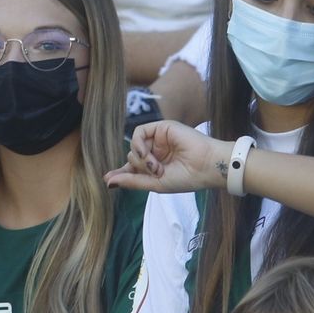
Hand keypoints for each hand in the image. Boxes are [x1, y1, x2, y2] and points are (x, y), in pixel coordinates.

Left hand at [105, 121, 231, 193]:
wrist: (206, 166)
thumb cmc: (186, 178)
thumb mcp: (155, 184)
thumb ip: (132, 181)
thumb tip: (107, 182)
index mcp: (155, 167)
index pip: (131, 169)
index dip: (121, 173)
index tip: (107, 179)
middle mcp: (155, 153)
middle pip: (130, 158)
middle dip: (140, 168)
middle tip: (158, 172)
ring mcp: (157, 140)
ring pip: (133, 147)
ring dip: (141, 159)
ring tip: (157, 166)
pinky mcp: (161, 128)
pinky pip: (138, 133)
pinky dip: (138, 144)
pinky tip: (146, 153)